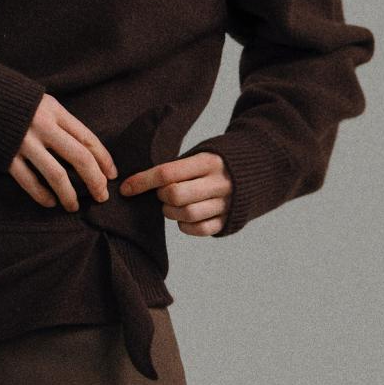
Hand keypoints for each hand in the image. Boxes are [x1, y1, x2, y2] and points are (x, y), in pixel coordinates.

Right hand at [5, 93, 116, 211]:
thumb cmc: (16, 102)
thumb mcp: (45, 103)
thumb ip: (63, 124)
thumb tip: (87, 152)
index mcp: (56, 112)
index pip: (88, 139)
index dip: (104, 159)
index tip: (111, 175)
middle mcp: (43, 127)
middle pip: (79, 158)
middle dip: (95, 180)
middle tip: (102, 196)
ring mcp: (24, 143)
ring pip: (56, 174)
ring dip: (69, 194)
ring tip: (74, 206)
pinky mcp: (7, 156)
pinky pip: (29, 181)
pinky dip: (41, 195)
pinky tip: (51, 202)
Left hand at [117, 150, 231, 236]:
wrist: (258, 169)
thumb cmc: (214, 163)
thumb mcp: (199, 155)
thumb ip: (175, 168)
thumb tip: (136, 183)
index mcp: (208, 161)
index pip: (167, 172)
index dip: (142, 181)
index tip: (125, 188)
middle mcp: (219, 182)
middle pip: (175, 195)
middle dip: (161, 197)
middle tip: (162, 194)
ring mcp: (226, 203)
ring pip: (186, 214)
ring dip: (170, 212)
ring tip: (172, 205)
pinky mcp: (228, 219)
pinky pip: (200, 229)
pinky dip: (185, 226)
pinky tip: (184, 217)